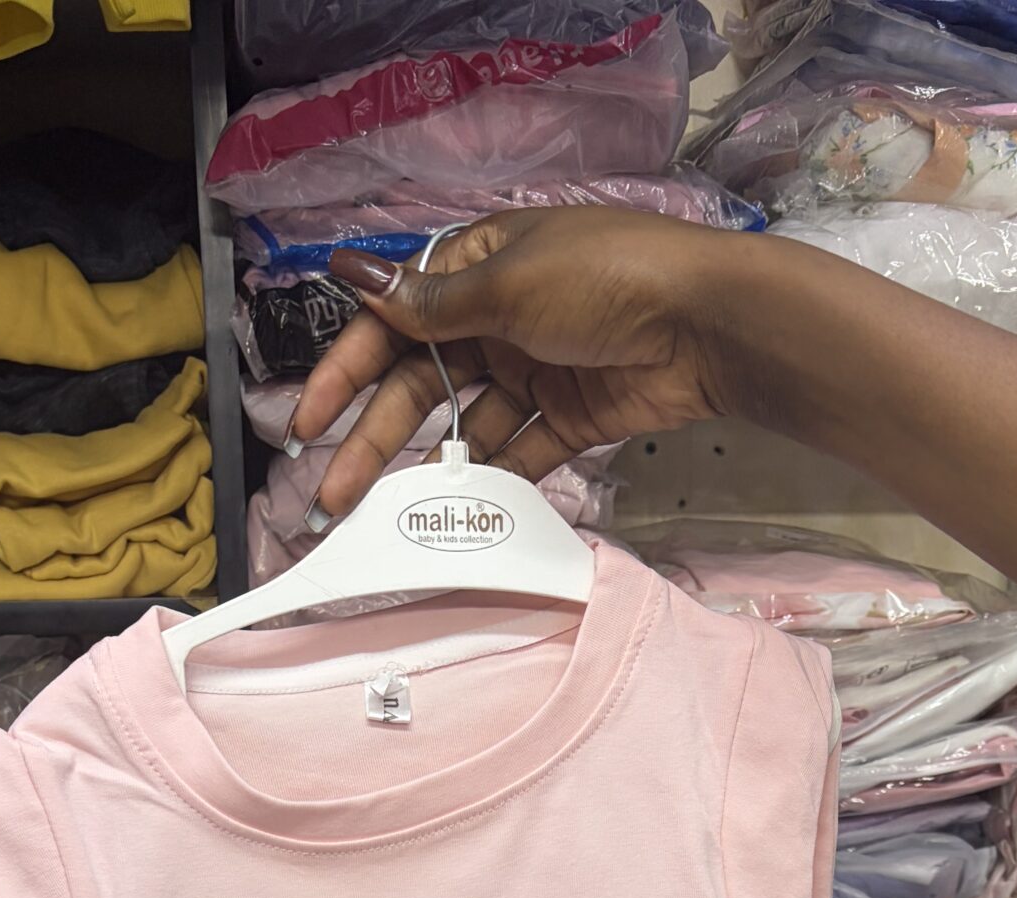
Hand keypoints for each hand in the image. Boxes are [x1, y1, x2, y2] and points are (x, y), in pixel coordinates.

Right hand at [291, 208, 746, 518]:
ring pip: (464, 424)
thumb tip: (350, 273)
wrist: (708, 323)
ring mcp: (535, 369)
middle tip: (332, 494)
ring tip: (384, 515)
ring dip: (425, 467)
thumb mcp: (507, 285)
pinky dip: (492, 478)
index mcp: (479, 264)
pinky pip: (519, 452)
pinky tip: (457, 511)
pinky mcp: (570, 416)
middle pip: (420, 383)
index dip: (346, 373)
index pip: (395, 322)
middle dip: (374, 437)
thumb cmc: (605, 280)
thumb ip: (429, 303)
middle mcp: (500, 315)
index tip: (308, 423)